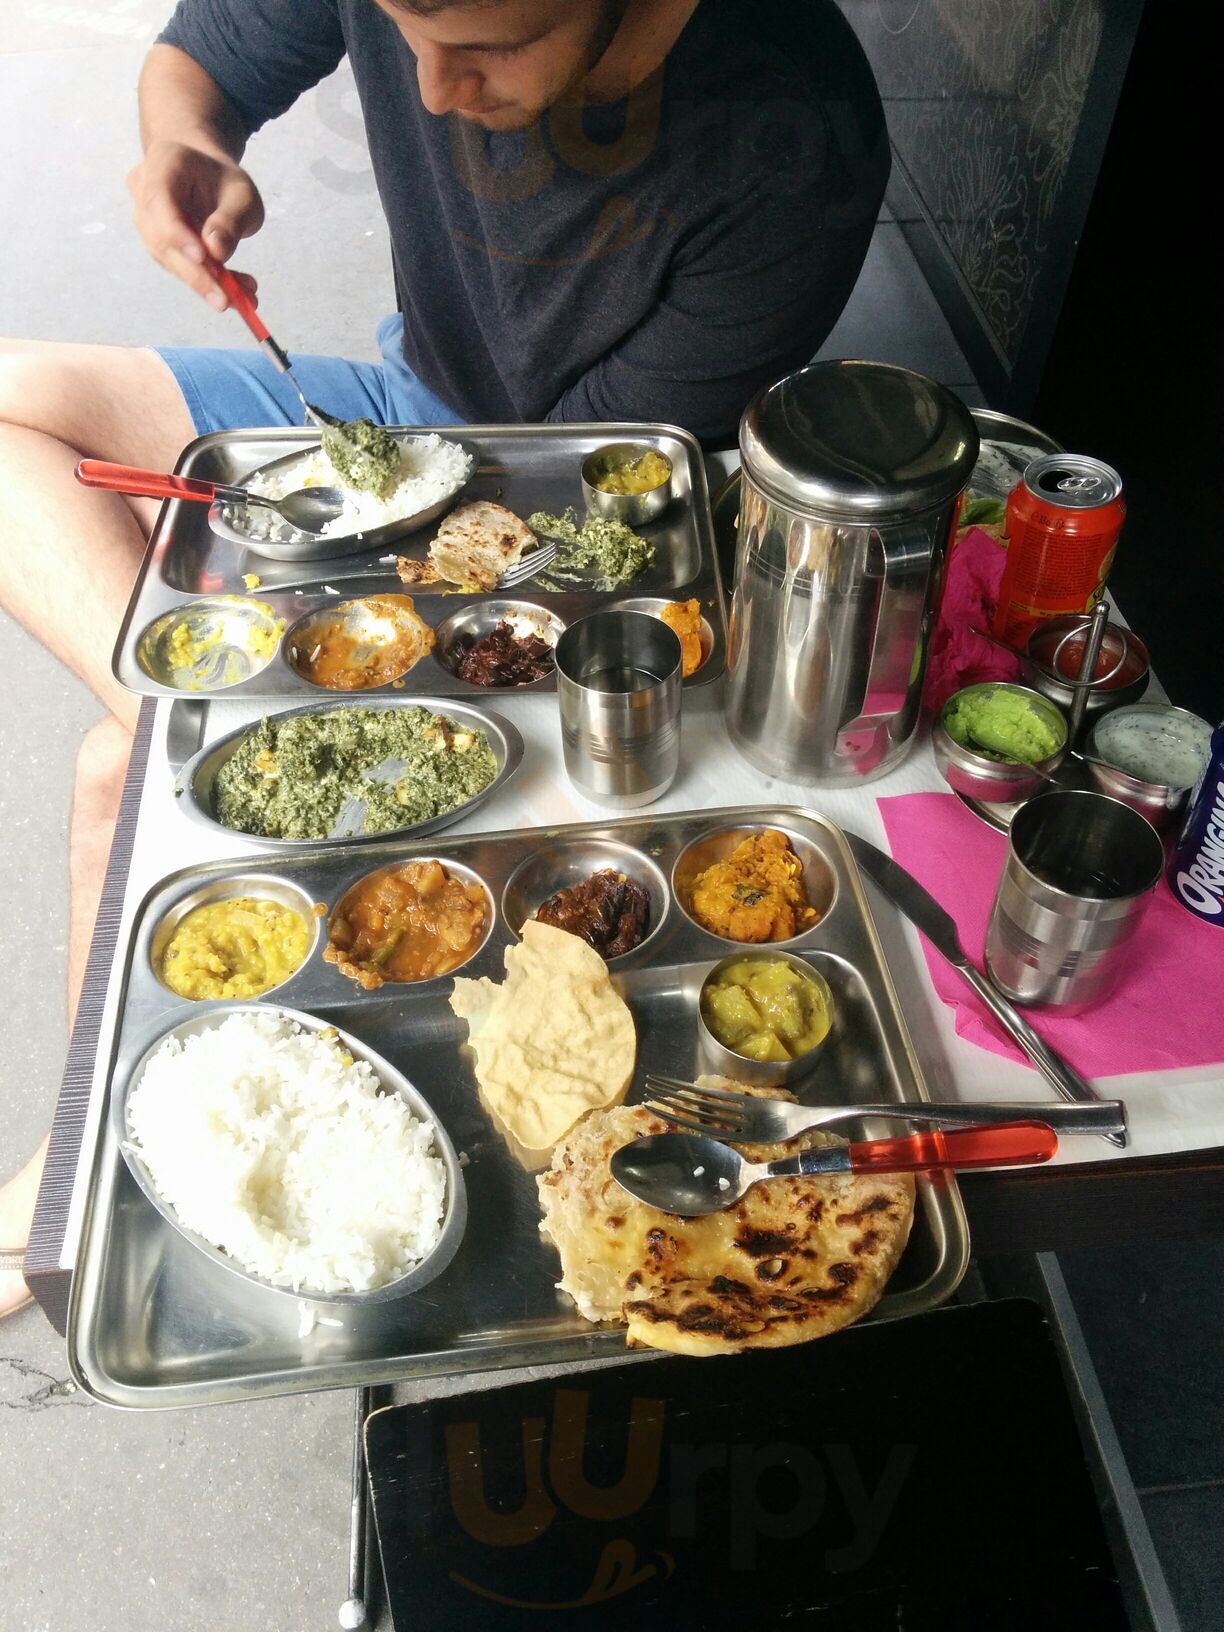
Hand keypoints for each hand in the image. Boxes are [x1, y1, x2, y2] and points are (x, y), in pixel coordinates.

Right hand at [127, 139, 265, 308]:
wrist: (205, 176)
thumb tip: (216, 251)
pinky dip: (209, 283)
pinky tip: (238, 294)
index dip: (177, 232)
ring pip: (169, 259)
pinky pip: (179, 267)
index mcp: (163, 163)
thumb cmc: (223, 180)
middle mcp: (144, 192)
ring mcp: (146, 220)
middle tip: (226, 299)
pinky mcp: (157, 245)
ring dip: (205, 283)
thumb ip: (230, 219)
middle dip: (196, 273)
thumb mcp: (241, 193)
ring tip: (244, 297)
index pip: (159, 199)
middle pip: (161, 238)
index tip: (202, 258)